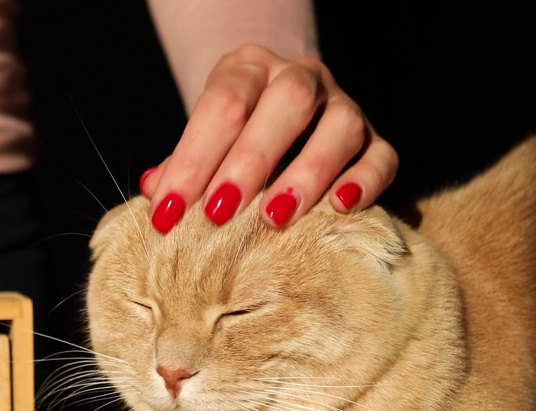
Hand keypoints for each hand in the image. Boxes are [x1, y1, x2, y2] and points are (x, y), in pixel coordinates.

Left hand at [140, 44, 397, 231]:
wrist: (282, 113)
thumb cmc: (231, 137)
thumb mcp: (203, 140)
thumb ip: (182, 164)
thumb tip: (154, 190)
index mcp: (249, 68)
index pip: (223, 103)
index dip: (193, 159)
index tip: (168, 212)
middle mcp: (301, 77)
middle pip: (286, 103)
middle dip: (250, 161)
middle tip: (219, 213)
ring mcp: (343, 105)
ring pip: (340, 126)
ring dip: (307, 173)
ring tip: (276, 217)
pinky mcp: (375, 139)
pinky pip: (381, 156)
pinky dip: (365, 182)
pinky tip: (341, 208)